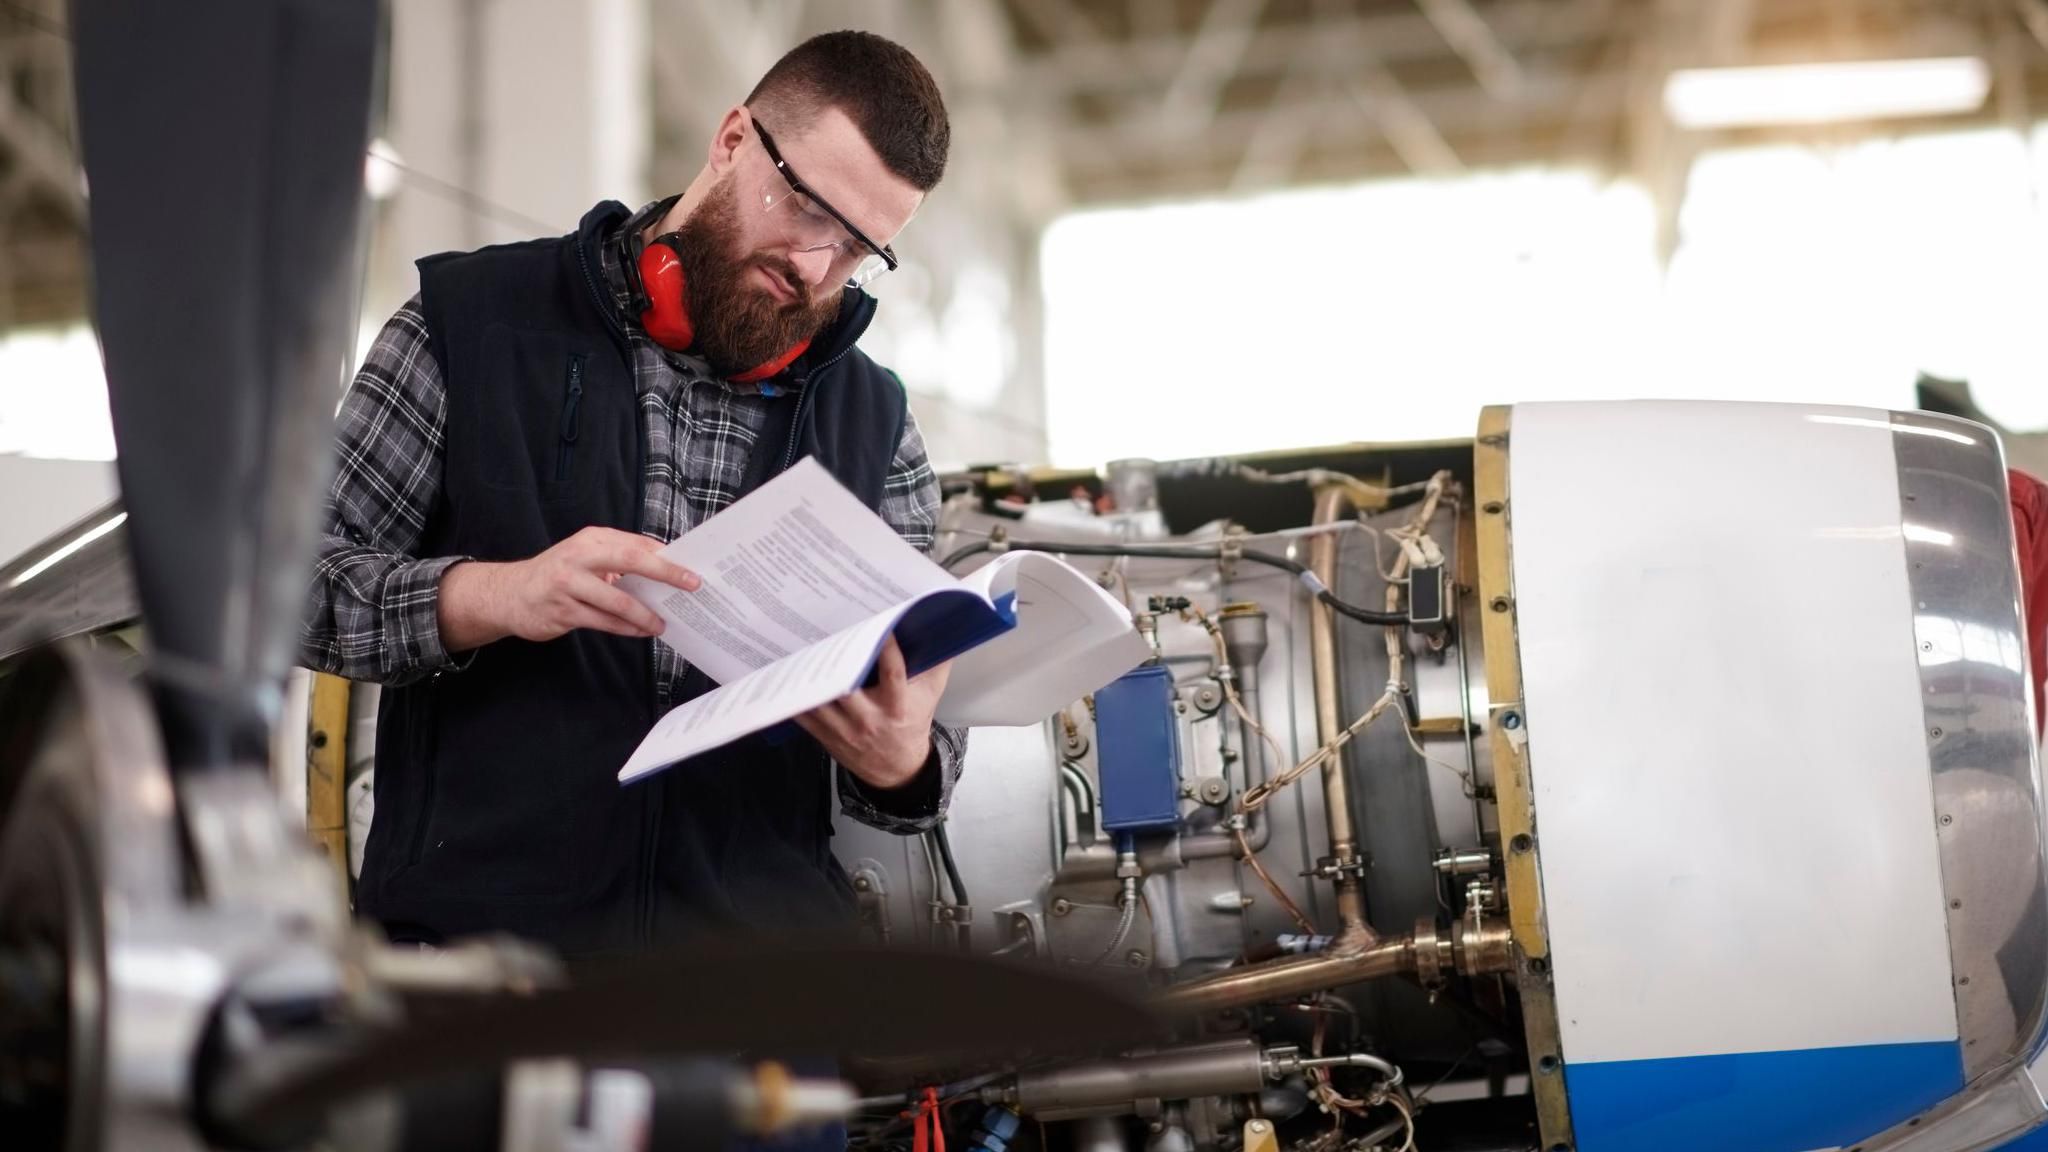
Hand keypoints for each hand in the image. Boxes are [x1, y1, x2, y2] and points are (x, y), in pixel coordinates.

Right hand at [439, 526, 699, 648]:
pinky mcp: (563, 611)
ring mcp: (569, 584)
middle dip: (665, 573)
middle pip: (631, 560)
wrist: (510, 594)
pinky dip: (626, 628)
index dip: (666, 556)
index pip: (637, 544)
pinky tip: (641, 631)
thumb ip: (620, 558)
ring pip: (618, 600)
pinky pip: (603, 622)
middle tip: (691, 585)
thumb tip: (665, 566)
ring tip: (663, 623)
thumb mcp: (586, 556)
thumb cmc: (558, 574)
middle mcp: (579, 556)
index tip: (691, 567)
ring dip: (645, 614)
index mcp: (591, 539)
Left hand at [797, 636, 950, 789]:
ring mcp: (845, 729)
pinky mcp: (827, 736)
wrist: (897, 768)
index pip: (893, 674)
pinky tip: (788, 676)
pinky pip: (804, 716)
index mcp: (897, 706)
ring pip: (820, 702)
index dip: (887, 649)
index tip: (882, 627)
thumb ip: (937, 665)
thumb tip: (944, 631)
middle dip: (837, 662)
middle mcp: (870, 719)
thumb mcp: (930, 696)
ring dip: (810, 678)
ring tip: (802, 649)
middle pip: (848, 689)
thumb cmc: (913, 723)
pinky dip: (795, 697)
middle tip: (827, 633)